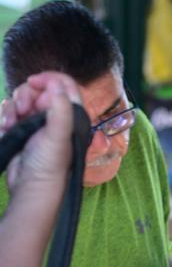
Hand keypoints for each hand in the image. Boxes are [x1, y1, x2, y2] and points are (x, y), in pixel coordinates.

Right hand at [0, 72, 80, 192]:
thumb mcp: (59, 135)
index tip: (34, 81)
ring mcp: (35, 124)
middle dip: (26, 95)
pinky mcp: (19, 131)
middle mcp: (54, 117)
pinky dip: (4, 119)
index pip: (64, 85)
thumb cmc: (50, 164)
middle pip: (38, 90)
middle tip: (23, 110)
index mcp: (70, 115)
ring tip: (11, 123)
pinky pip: (8, 114)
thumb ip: (60, 109)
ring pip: (20, 101)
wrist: (32, 187)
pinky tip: (5, 129)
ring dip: (12, 108)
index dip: (50, 78)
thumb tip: (57, 85)